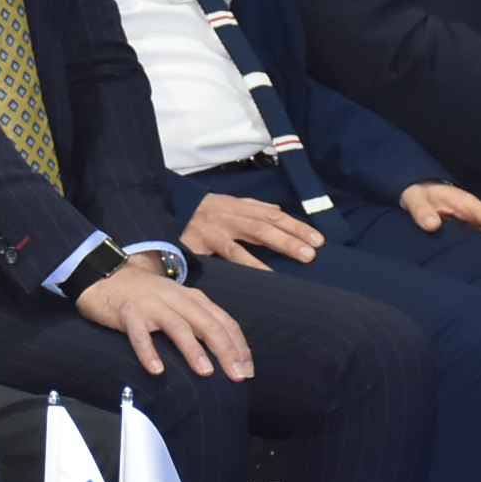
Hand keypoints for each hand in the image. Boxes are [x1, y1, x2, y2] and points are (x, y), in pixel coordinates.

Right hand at [75, 256, 253, 380]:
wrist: (106, 275)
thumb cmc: (144, 296)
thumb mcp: (176, 302)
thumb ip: (196, 321)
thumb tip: (221, 354)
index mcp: (192, 297)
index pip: (224, 321)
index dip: (239, 345)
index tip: (248, 369)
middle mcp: (176, 298)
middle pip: (208, 324)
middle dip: (226, 351)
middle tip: (237, 376)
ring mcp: (152, 305)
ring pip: (179, 326)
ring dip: (194, 350)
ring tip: (206, 372)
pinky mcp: (129, 313)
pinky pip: (140, 334)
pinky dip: (149, 352)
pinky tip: (156, 370)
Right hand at [178, 191, 322, 270]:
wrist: (162, 210)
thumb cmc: (198, 211)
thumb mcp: (225, 203)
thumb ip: (251, 208)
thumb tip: (279, 212)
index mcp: (236, 205)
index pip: (272, 215)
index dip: (296, 226)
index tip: (318, 240)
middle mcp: (227, 216)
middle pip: (263, 227)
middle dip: (289, 240)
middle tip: (311, 254)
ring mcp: (213, 232)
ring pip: (246, 243)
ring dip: (270, 253)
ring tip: (290, 266)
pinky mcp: (198, 246)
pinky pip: (225, 258)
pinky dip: (245, 267)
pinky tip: (260, 278)